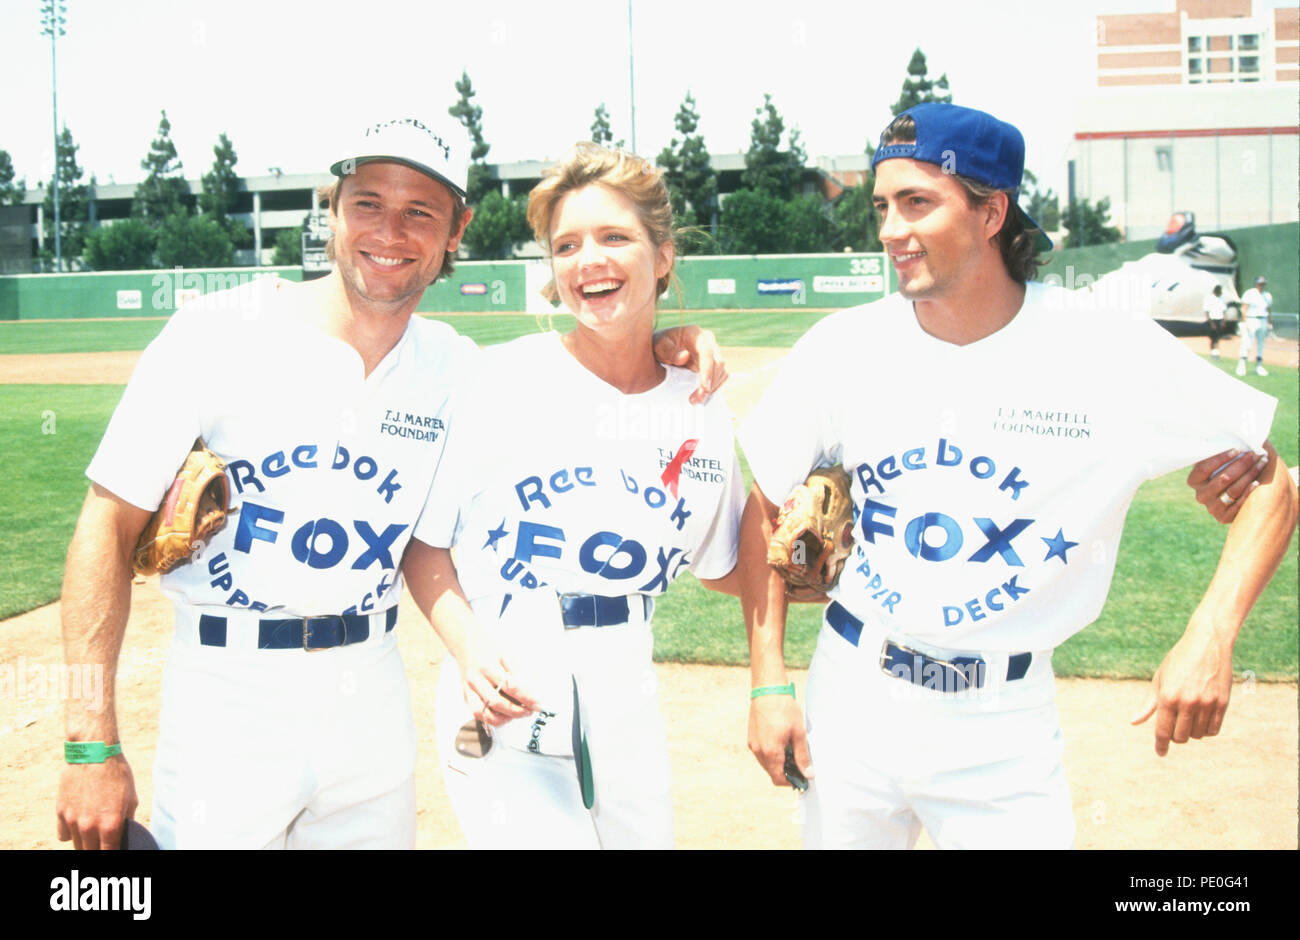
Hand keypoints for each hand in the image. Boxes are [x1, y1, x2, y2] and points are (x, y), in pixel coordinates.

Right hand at [56, 756, 137, 849]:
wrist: (93, 752)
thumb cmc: (117, 773)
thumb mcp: (131, 797)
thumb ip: (127, 820)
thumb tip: (126, 835)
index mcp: (110, 824)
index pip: (110, 853)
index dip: (114, 852)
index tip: (116, 848)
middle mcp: (89, 826)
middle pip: (91, 852)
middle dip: (99, 848)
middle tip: (106, 841)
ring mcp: (72, 821)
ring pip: (77, 845)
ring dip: (86, 842)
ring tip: (94, 831)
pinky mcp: (60, 812)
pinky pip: (63, 835)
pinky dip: (70, 833)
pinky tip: (79, 824)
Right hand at [457, 634, 539, 727]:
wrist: (467, 640)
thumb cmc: (491, 646)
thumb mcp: (507, 652)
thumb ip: (519, 670)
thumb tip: (534, 689)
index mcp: (488, 665)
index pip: (510, 686)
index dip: (526, 697)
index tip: (538, 704)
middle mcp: (476, 678)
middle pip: (498, 702)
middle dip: (517, 711)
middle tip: (530, 711)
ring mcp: (468, 688)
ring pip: (485, 712)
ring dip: (504, 718)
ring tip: (518, 715)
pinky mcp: (465, 694)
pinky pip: (477, 713)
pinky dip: (491, 719)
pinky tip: (504, 716)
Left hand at [652, 325, 728, 403]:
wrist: (663, 347)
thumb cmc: (661, 345)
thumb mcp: (659, 346)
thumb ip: (668, 351)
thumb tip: (685, 356)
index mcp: (696, 334)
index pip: (707, 352)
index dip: (707, 370)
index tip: (704, 387)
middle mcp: (709, 342)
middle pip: (718, 363)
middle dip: (710, 384)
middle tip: (696, 399)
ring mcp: (713, 353)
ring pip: (722, 372)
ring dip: (712, 388)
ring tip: (696, 400)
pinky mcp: (713, 364)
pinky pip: (720, 376)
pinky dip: (713, 387)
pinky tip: (701, 396)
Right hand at [747, 693, 811, 785]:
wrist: (768, 690)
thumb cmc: (784, 709)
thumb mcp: (799, 733)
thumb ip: (802, 756)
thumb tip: (808, 774)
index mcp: (771, 752)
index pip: (778, 779)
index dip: (790, 782)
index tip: (802, 777)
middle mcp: (759, 751)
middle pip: (772, 772)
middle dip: (785, 771)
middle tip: (799, 762)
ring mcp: (753, 744)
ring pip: (766, 763)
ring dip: (778, 762)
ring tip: (791, 749)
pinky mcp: (751, 737)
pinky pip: (761, 753)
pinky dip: (771, 753)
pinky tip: (781, 741)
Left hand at [1130, 624, 1233, 755]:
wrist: (1207, 643)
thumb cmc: (1178, 660)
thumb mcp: (1159, 679)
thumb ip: (1149, 704)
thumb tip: (1134, 722)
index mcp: (1168, 697)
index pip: (1162, 731)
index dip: (1160, 745)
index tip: (1160, 753)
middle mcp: (1188, 703)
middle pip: (1180, 737)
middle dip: (1175, 736)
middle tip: (1173, 726)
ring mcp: (1207, 704)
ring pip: (1197, 735)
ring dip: (1190, 732)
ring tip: (1187, 718)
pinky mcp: (1223, 704)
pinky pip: (1213, 730)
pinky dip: (1206, 730)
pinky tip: (1201, 721)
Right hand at [1187, 442, 1272, 522]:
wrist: (1235, 493)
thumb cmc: (1228, 470)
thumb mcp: (1220, 461)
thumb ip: (1219, 448)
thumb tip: (1226, 432)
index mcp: (1194, 480)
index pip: (1203, 468)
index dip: (1220, 458)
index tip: (1238, 449)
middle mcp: (1200, 495)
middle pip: (1222, 479)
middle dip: (1241, 465)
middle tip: (1255, 454)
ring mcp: (1211, 507)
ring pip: (1232, 490)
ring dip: (1249, 475)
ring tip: (1261, 464)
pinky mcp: (1223, 517)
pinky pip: (1238, 504)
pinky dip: (1248, 492)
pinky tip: (1257, 482)